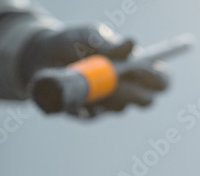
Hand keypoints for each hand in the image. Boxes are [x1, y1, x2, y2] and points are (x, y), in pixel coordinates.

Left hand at [20, 24, 168, 116]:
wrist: (39, 57)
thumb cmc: (70, 41)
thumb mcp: (87, 35)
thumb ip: (107, 43)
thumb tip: (131, 44)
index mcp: (135, 66)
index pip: (161, 79)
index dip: (159, 79)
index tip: (145, 72)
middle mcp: (127, 88)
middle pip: (146, 101)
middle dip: (135, 92)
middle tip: (118, 81)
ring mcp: (110, 104)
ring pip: (120, 108)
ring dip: (108, 94)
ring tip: (86, 75)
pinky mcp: (90, 115)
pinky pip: (93, 115)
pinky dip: (83, 102)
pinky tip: (71, 88)